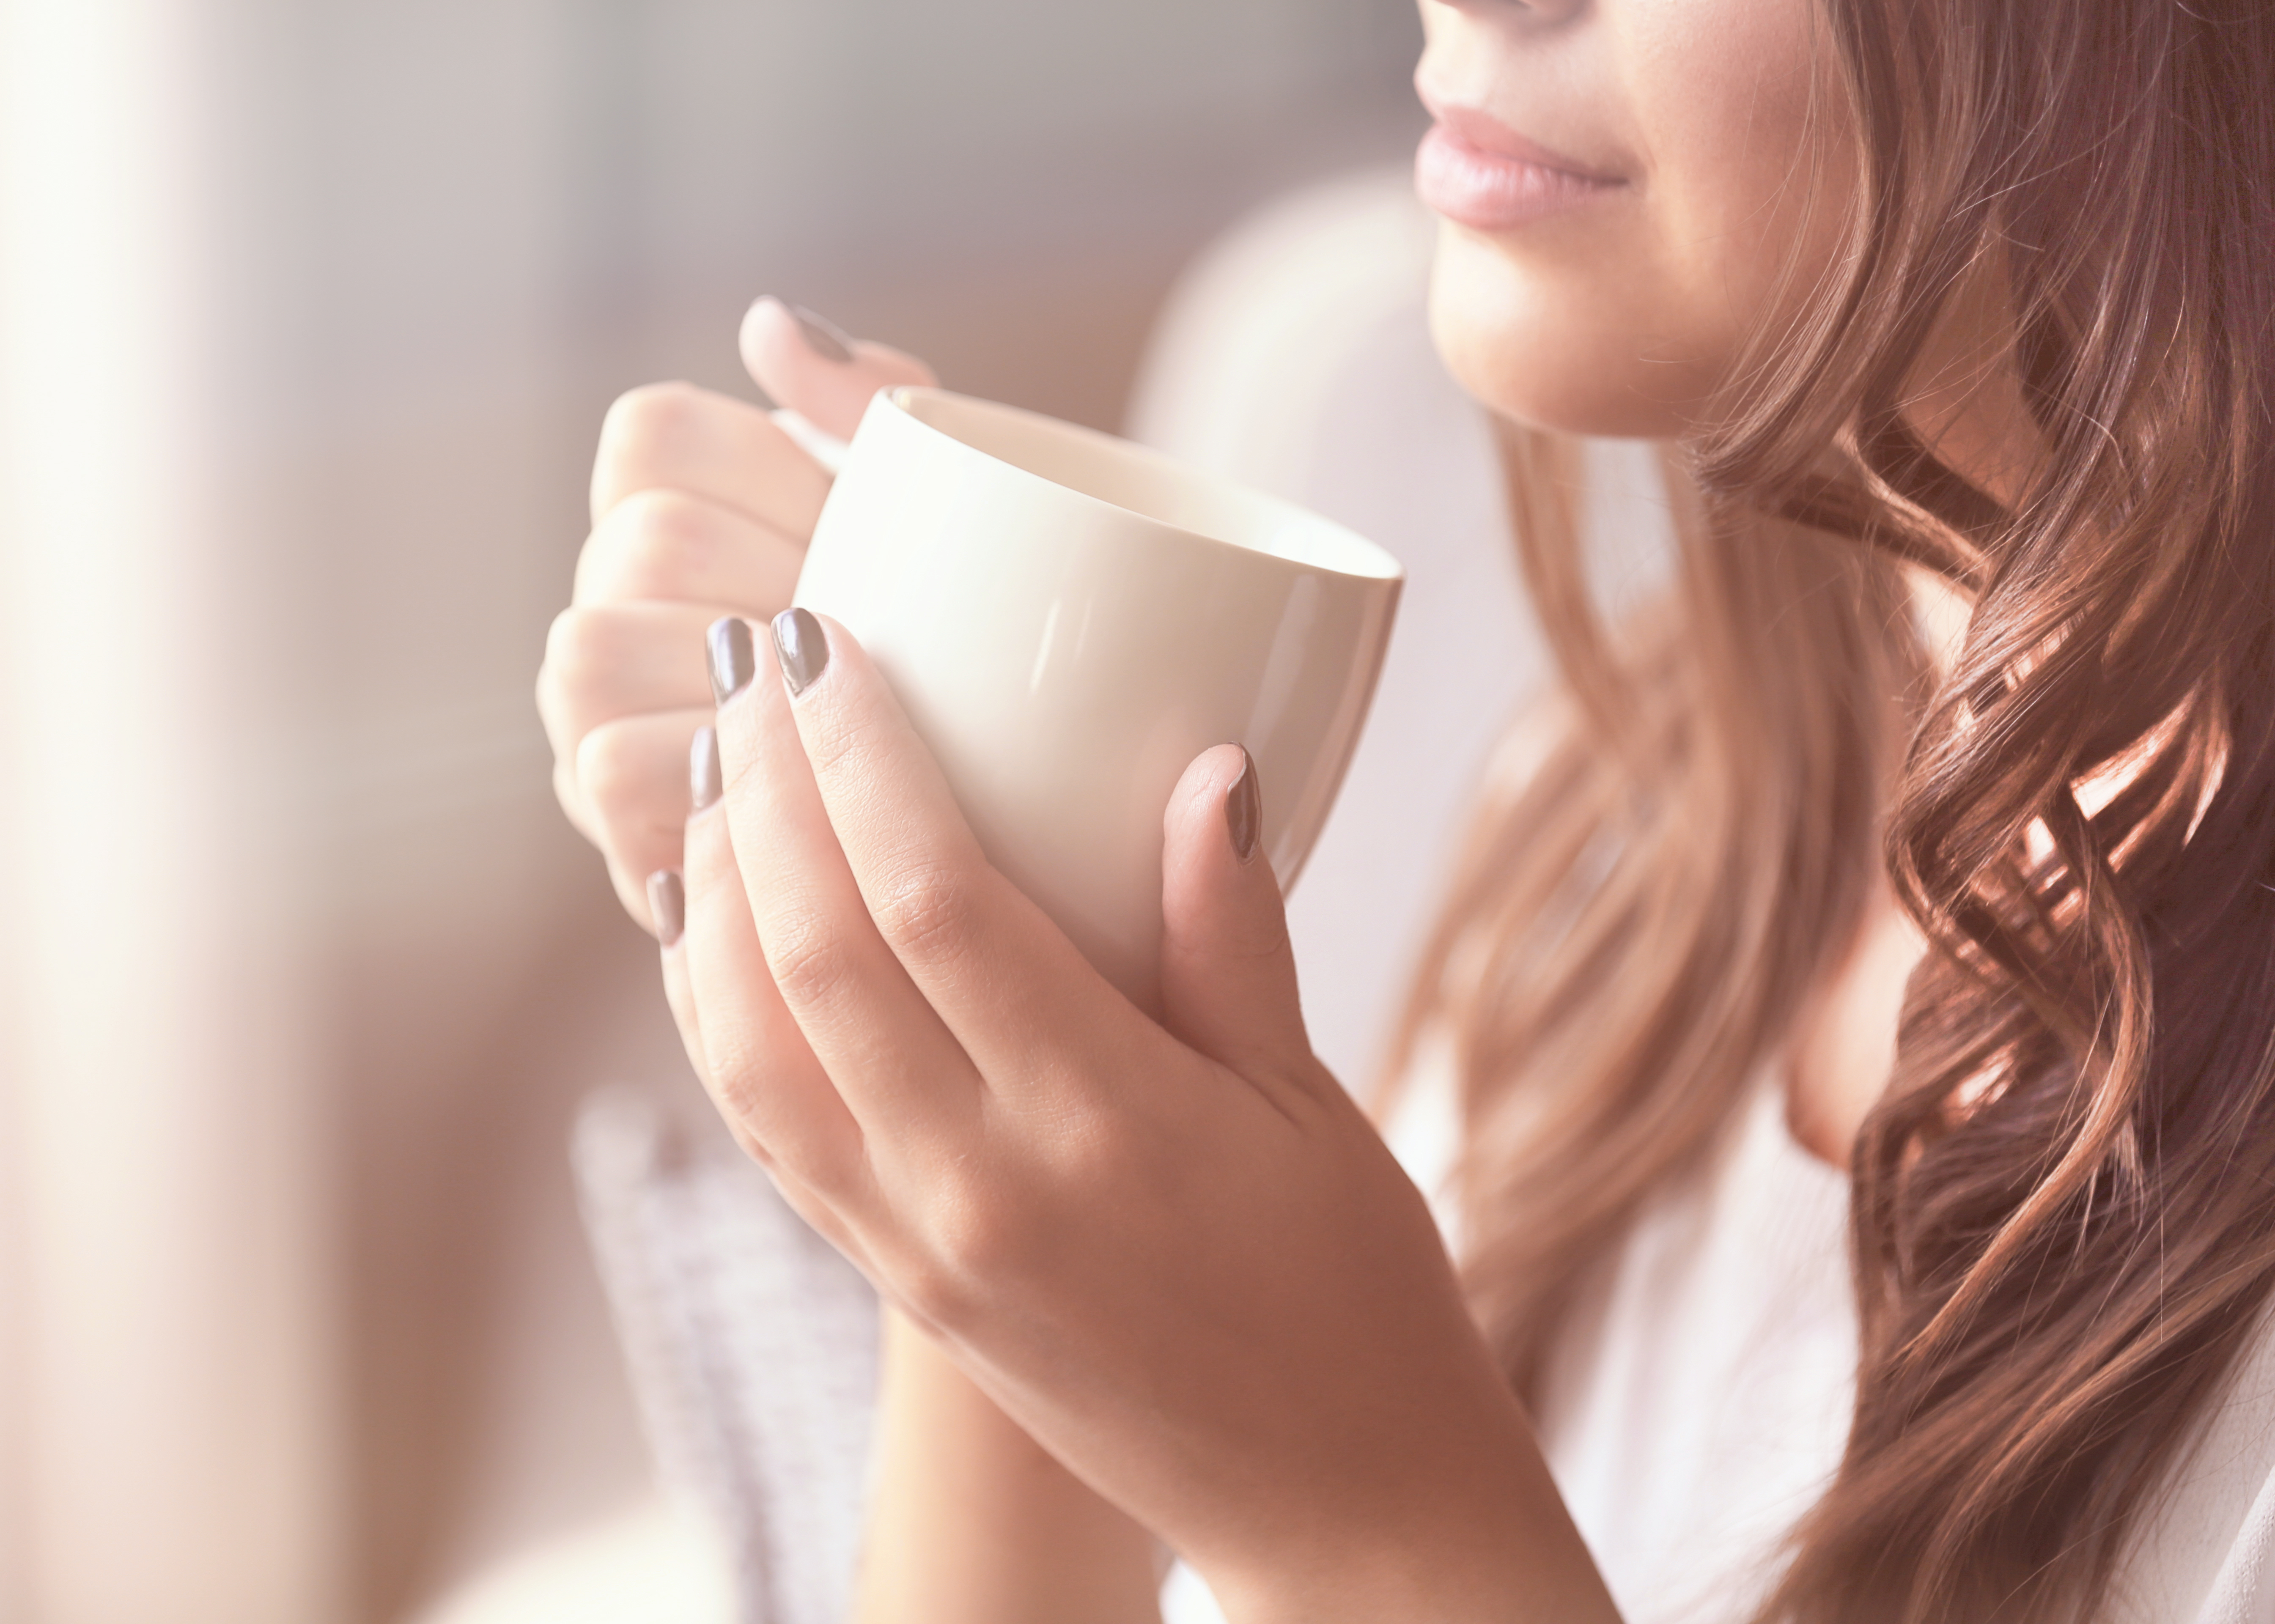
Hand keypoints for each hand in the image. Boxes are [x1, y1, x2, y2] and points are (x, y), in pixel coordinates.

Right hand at [536, 297, 930, 926]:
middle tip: (861, 629)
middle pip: (643, 540)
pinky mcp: (613, 820)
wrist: (1000, 798)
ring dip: (731, 676)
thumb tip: (767, 323)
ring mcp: (589, 711)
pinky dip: (718, 774)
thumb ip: (861, 403)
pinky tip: (804, 784)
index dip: (759, 469)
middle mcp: (606, 600)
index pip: (651, 431)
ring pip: (593, 649)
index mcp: (668, 506)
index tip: (843, 523)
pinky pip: (616, 768)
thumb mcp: (928, 514)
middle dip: (766, 577)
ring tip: (827, 705)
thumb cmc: (947, 639)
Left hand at [659, 611, 1620, 1623]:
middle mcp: (979, 1189)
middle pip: (813, 952)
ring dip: (717, 893)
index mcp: (1101, 1128)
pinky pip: (766, 1123)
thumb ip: (1235, 939)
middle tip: (757, 663)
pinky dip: (718, 1012)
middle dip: (766, 788)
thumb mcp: (1315, 1108)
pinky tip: (723, 928)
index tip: (833, 644)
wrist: (1328, 1502)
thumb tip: (1209, 769)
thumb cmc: (1349, 1302)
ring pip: (751, 1041)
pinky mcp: (899, 1278)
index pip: (934, 904)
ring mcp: (919, 1245)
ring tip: (720, 775)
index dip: (864, 757)